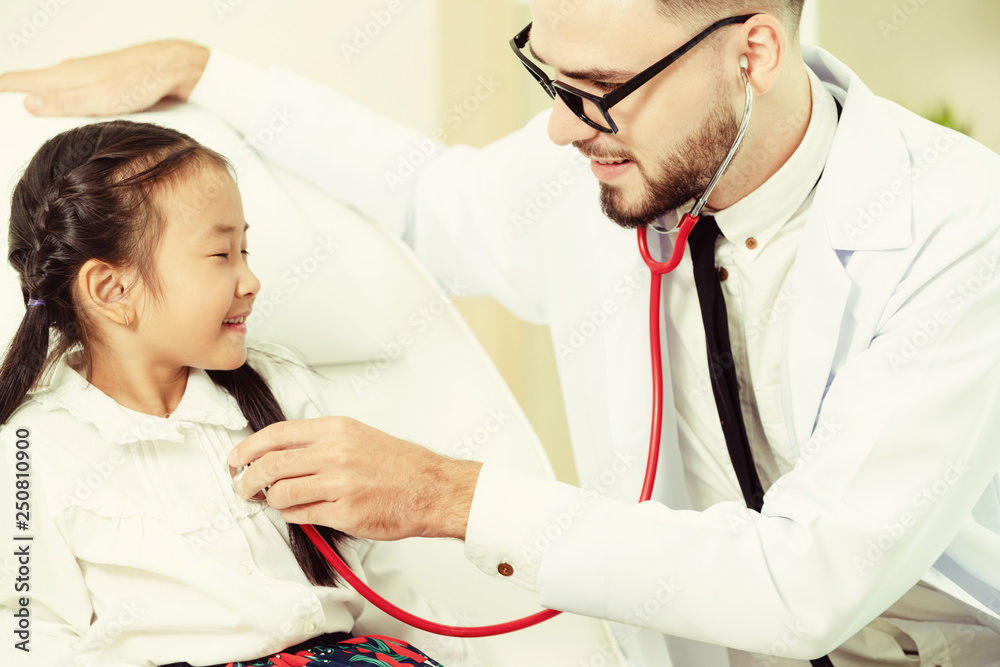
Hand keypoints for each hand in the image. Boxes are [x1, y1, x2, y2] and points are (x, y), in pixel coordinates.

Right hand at [0, 39, 209, 116]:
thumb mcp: (98, 99)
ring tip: (28, 121)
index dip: (2, 90)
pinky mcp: (101, 83)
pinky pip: (74, 94)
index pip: (19, 81)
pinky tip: (66, 116)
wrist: (170, 68)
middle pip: (34, 86)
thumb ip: (64, 102)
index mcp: (63, 75)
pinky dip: (63, 104)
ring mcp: (86, 77)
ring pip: (55, 90)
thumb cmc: (137, 81)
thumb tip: (29, 104)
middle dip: (16, 100)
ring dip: (40, 103)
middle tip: (8, 121)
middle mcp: (71, 73)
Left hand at [228, 417, 482, 540]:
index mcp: (336, 430)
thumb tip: (279, 453)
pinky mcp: (345, 513)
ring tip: (274, 501)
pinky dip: (292, 515)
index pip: (276, 434)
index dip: (248, 448)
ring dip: (271, 500)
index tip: (236, 459)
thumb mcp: (358, 436)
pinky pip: (302, 515)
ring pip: (282, 493)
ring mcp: (340, 484)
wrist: (431, 488)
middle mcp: (335, 453)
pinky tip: (298, 511)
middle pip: (271, 464)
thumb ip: (320, 442)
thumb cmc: (399, 464)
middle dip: (248, 478)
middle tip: (243, 486)